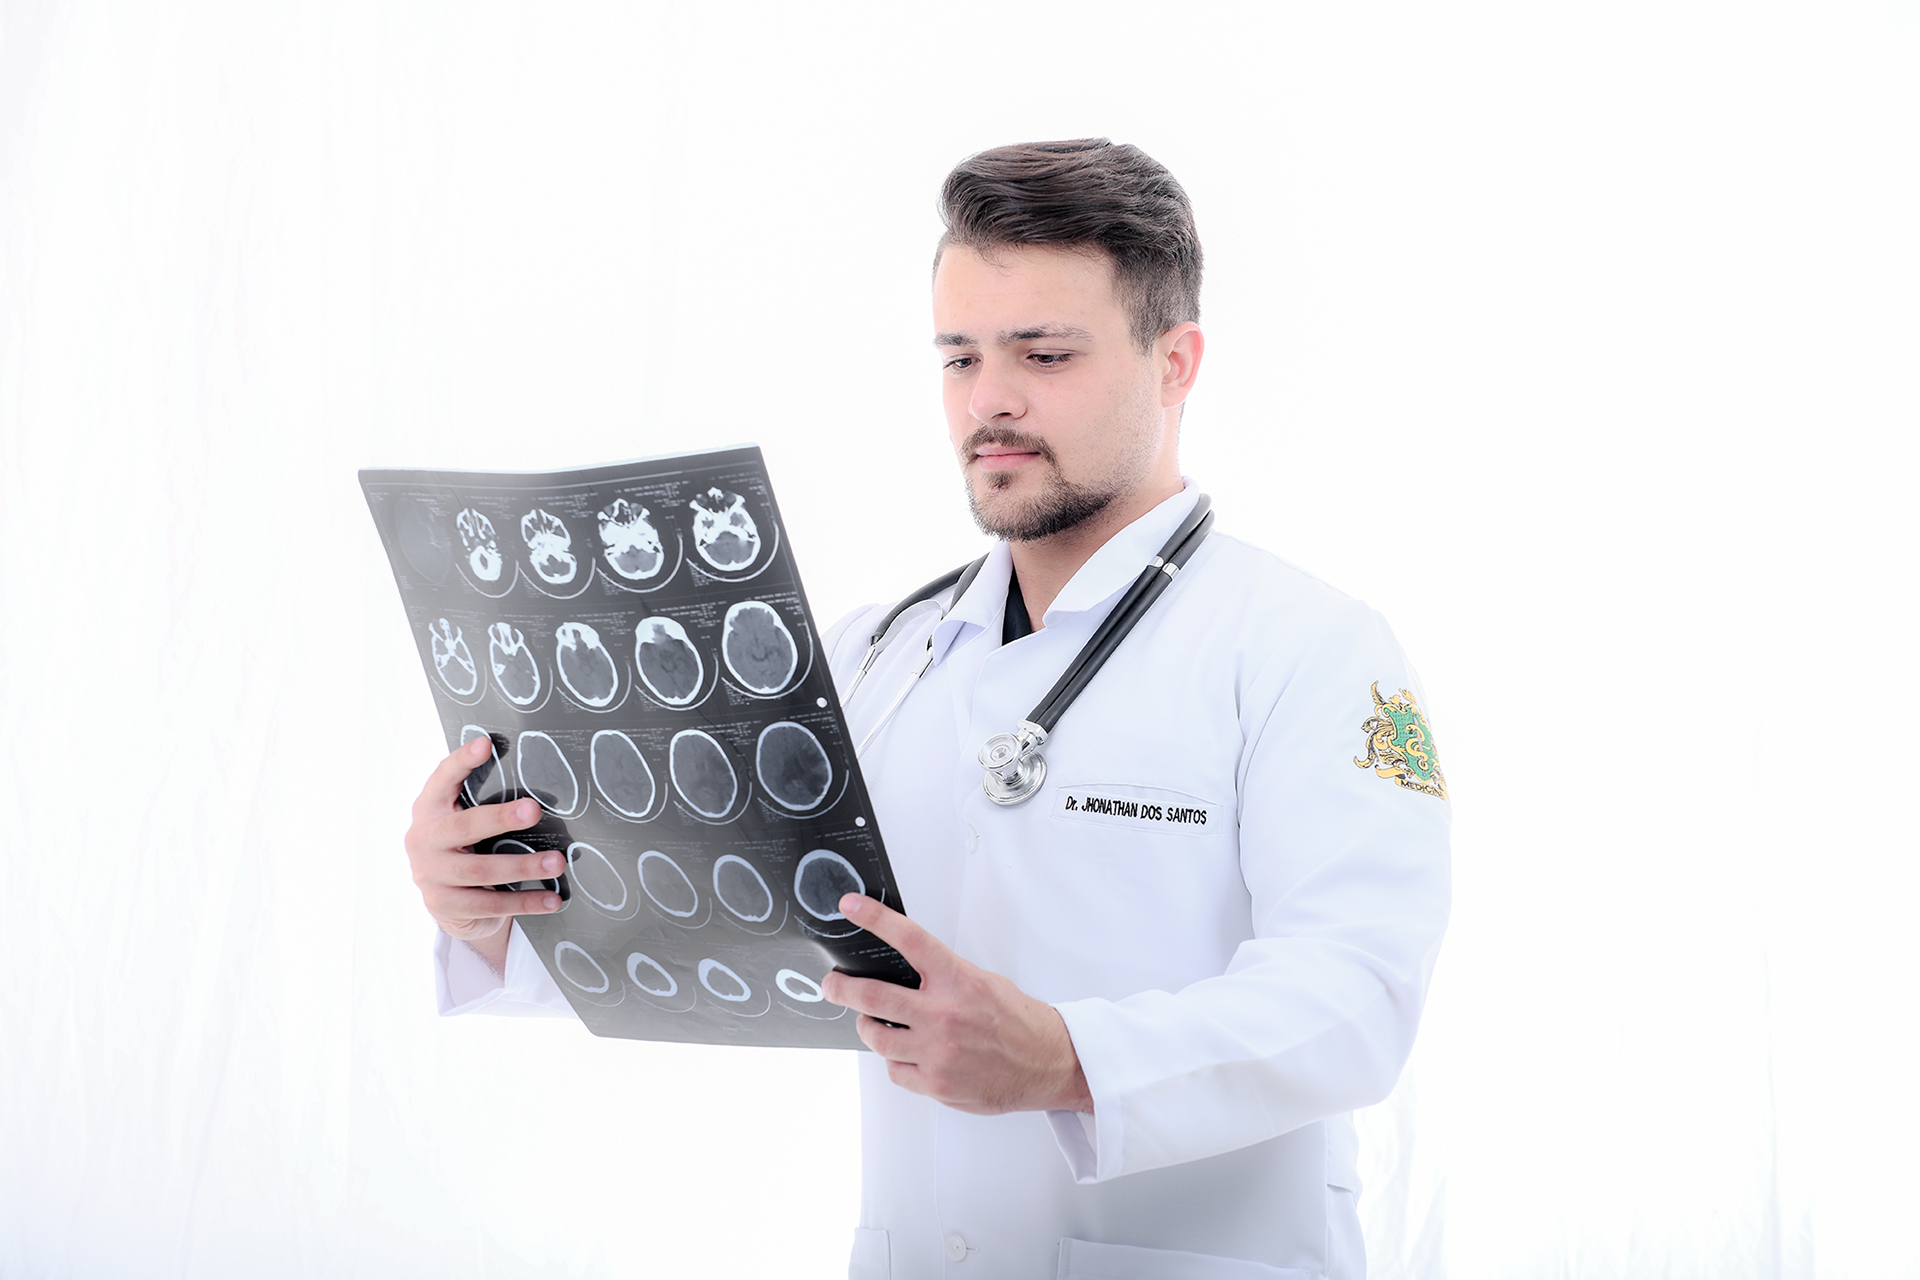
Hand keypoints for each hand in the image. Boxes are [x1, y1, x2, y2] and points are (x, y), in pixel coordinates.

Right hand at [403, 735, 561, 971]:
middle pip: (465, 827)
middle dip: (501, 818)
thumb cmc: (468, 850)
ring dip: (523, 866)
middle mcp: (423, 839)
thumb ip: (485, 804)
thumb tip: (540, 786)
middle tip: (533, 810)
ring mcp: (429, 875)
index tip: (485, 744)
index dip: (461, 762)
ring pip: (480, 871)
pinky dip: (524, 902)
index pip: (441, 780)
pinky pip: (488, 905)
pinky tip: (551, 900)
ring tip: (556, 863)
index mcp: (429, 809)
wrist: (452, 906)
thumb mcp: (468, 824)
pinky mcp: (442, 906)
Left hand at [820, 894, 1092, 1116]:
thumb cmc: (1016, 1021)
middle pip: (873, 997)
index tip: (850, 906)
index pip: (909, 939)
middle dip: (842, 988)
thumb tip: (904, 970)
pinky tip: (907, 1053)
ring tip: (870, 1022)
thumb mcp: (983, 982)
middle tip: (833, 984)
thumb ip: (943, 977)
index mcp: (957, 981)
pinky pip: (895, 1070)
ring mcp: (938, 1052)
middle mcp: (944, 1014)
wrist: (1045, 1063)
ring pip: (877, 1038)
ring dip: (867, 1027)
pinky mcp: (936, 1083)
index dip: (874, 919)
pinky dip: (896, 1060)